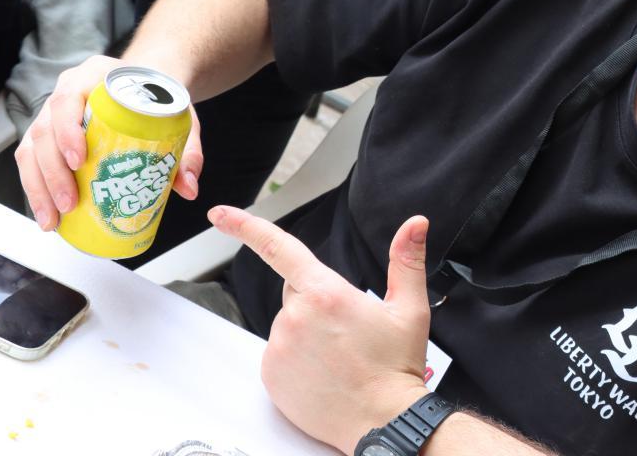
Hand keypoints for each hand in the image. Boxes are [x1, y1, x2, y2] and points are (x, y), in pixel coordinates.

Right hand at [15, 55, 203, 230]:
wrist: (150, 85)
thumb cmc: (158, 97)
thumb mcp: (180, 117)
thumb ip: (188, 150)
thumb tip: (189, 188)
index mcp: (95, 76)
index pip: (68, 99)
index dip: (68, 131)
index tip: (80, 160)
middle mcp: (66, 91)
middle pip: (45, 130)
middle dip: (53, 172)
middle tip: (70, 202)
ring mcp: (52, 113)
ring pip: (32, 149)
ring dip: (39, 187)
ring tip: (54, 218)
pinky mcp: (48, 134)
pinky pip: (31, 161)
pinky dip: (36, 189)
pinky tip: (47, 213)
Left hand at [209, 206, 432, 453]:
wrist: (383, 422)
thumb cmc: (396, 367)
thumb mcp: (409, 309)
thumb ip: (407, 260)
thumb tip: (416, 224)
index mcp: (326, 293)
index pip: (278, 247)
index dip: (245, 226)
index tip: (220, 215)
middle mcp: (295, 317)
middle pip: (296, 291)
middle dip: (317, 300)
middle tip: (349, 329)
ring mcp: (279, 348)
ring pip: (288, 323)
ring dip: (308, 331)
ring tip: (339, 355)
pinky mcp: (270, 375)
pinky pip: (279, 353)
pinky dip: (296, 357)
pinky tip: (323, 371)